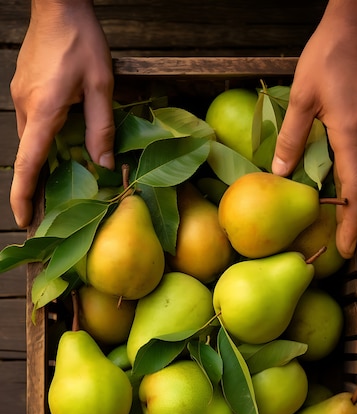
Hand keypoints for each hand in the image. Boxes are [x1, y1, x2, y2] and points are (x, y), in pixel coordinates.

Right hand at [10, 0, 114, 227]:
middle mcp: (26, 108)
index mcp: (44, 111)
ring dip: (42, 165)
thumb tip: (104, 165)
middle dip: (36, 188)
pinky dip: (43, 144)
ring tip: (58, 188)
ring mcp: (22, 98)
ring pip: (31, 141)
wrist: (58, 3)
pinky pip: (33, 125)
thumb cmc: (81, 40)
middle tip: (48, 215)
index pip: (28, 164)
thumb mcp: (101, 86)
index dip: (24, 196)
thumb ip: (101, 128)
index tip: (23, 220)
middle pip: (28, 157)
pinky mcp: (25, 90)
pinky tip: (60, 149)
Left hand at [272, 2, 356, 257]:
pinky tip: (344, 182)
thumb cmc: (329, 53)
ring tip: (343, 220)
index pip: (355, 190)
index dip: (351, 222)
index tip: (347, 248)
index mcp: (354, 133)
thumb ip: (291, 138)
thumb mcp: (301, 97)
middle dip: (356, 218)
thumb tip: (279, 171)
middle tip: (346, 244)